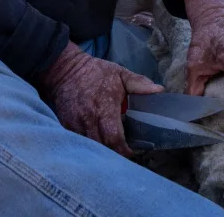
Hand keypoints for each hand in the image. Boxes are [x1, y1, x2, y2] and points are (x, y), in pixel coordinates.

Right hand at [38, 42, 162, 155]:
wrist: (65, 69)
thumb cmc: (95, 72)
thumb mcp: (119, 73)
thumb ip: (138, 84)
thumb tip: (159, 90)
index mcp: (105, 107)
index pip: (115, 138)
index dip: (124, 150)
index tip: (132, 151)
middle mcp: (89, 118)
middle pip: (103, 147)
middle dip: (114, 154)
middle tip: (123, 152)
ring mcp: (75, 123)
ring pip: (90, 147)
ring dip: (101, 151)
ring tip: (111, 151)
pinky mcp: (66, 125)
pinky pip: (79, 142)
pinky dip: (88, 146)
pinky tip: (96, 144)